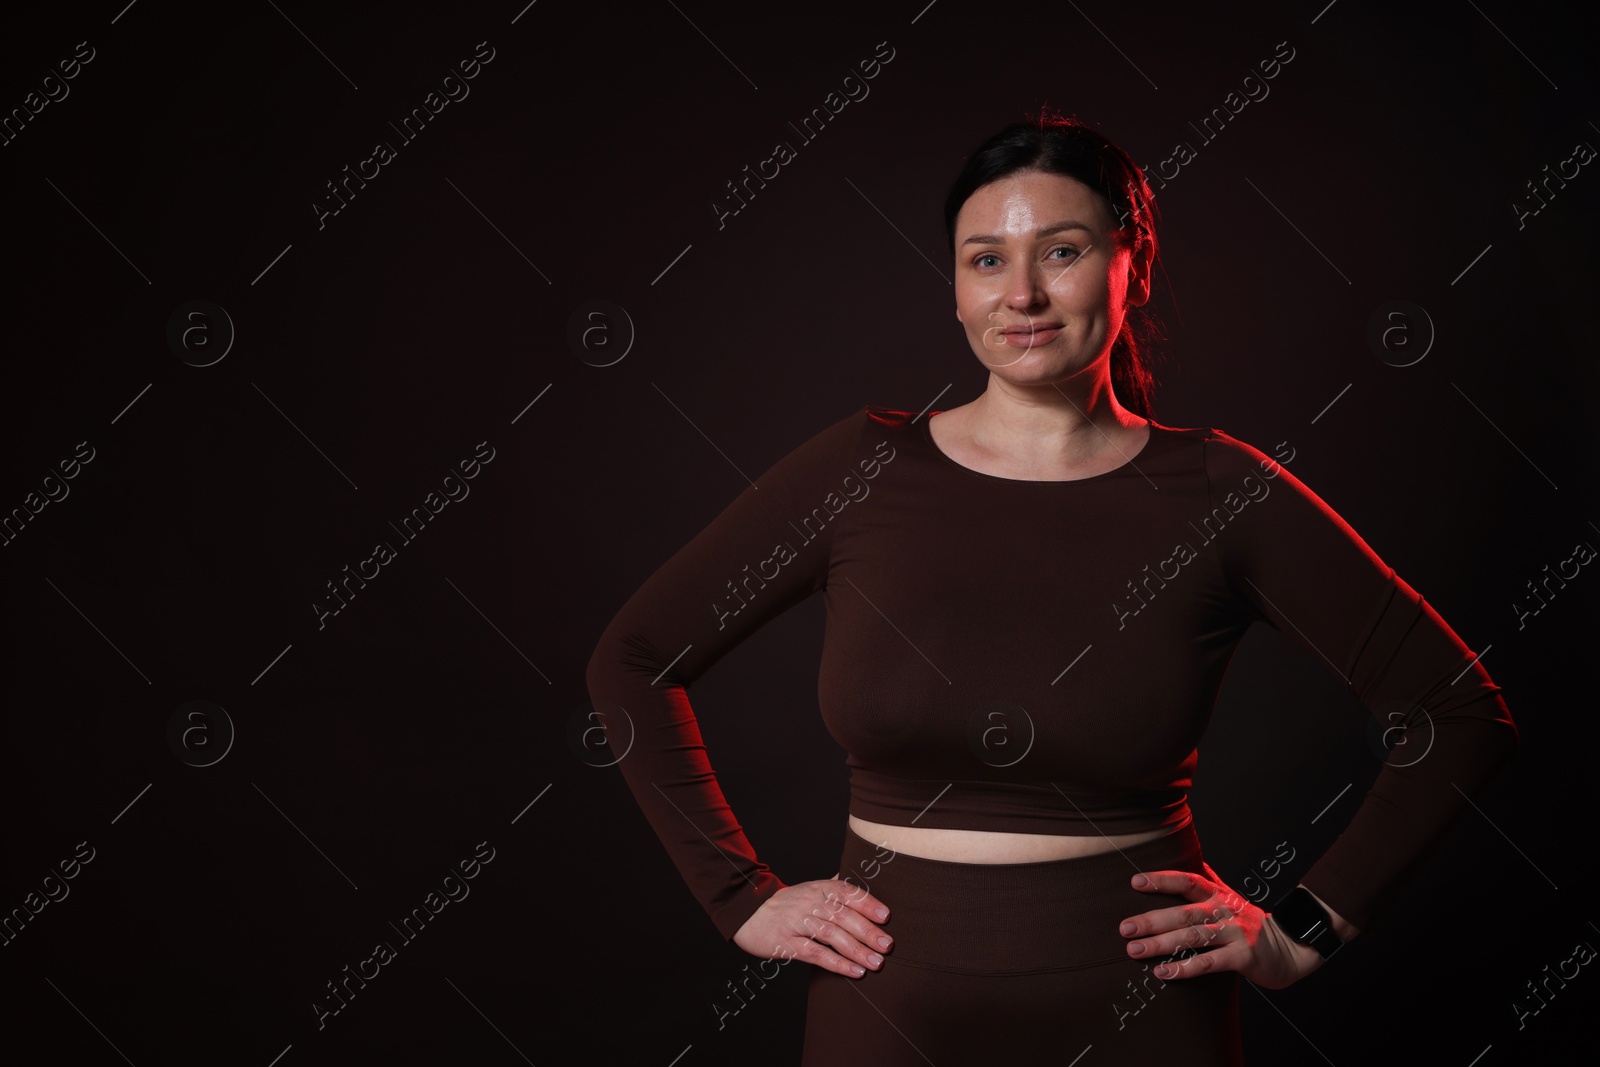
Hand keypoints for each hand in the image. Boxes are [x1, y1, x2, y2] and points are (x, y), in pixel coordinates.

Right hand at [732, 872, 892, 978]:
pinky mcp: (787, 943)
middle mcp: (809, 902)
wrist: (747, 912)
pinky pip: (815, 953)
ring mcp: (797, 922)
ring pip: (831, 935)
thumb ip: (835, 885)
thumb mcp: (810, 889)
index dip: (867, 903)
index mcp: (818, 888)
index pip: (846, 892)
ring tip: (876, 962)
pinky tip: (855, 971)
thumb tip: (862, 874)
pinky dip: (837, 963)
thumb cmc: (786, 903)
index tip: (886, 916)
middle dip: (867, 931)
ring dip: (857, 950)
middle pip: (842, 915)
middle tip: (887, 945)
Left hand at [1118, 862, 1323, 989]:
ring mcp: (1236, 932)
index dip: (1162, 880)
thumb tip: (1188, 857)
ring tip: (1135, 951)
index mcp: (1218, 893)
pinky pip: (1209, 962)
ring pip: (1193, 937)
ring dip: (1161, 944)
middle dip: (1152, 920)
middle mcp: (1225, 909)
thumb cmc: (1249, 924)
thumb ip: (1208, 881)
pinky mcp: (1244, 957)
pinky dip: (1185, 968)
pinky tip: (1163, 973)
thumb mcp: (1229, 897)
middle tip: (1125, 928)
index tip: (1135, 882)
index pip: (1188, 881)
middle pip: (1184, 912)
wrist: (1289, 948)